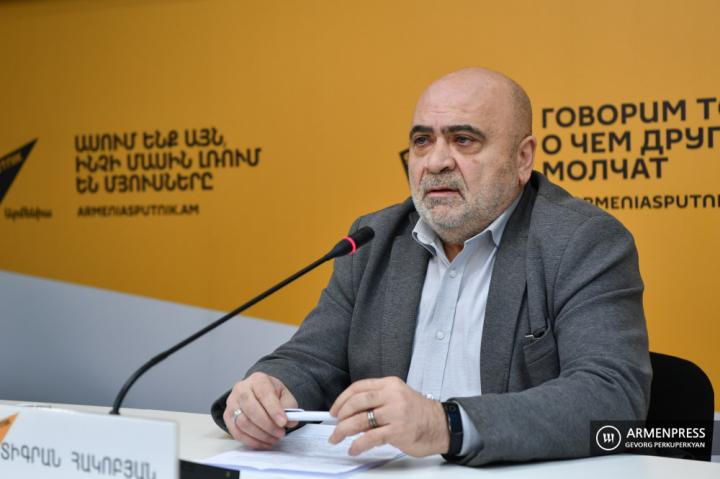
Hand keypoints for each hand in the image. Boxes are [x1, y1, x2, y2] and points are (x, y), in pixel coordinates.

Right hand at [223, 372, 298, 448]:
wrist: (257, 393)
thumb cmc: (271, 394)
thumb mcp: (284, 395)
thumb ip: (290, 407)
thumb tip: (290, 421)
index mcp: (258, 379)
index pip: (264, 394)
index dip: (274, 410)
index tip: (284, 422)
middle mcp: (241, 389)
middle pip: (251, 409)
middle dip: (268, 425)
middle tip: (280, 433)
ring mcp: (232, 402)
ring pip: (243, 423)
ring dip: (260, 435)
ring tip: (274, 439)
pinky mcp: (227, 416)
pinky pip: (237, 433)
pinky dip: (252, 441)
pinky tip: (264, 443)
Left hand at [328, 377, 448, 456]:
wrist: (441, 425)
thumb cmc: (418, 413)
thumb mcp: (398, 397)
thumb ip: (377, 401)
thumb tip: (351, 413)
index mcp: (390, 384)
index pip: (359, 387)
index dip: (342, 399)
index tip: (334, 410)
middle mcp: (392, 395)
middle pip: (357, 402)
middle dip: (341, 416)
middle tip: (334, 425)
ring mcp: (396, 413)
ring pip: (360, 420)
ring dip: (344, 430)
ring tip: (337, 437)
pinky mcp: (398, 431)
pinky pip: (370, 438)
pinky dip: (358, 444)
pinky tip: (354, 448)